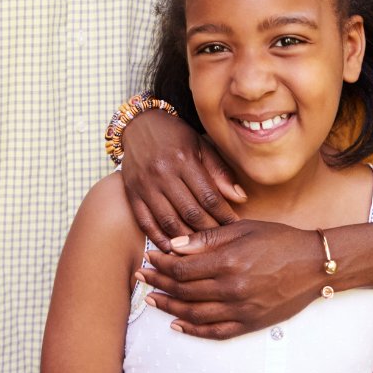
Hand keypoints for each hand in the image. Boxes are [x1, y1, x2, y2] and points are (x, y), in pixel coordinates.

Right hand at [119, 109, 244, 248]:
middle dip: (210, 231)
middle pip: (191, 213)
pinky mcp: (131, 192)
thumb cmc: (175, 135)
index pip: (209, 197)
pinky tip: (172, 247)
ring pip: (169, 222)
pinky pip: (145, 222)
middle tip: (221, 242)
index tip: (235, 227)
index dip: (225, 216)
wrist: (138, 123)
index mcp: (184, 159)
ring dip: (187, 240)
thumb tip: (241, 198)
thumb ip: (220, 171)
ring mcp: (145, 184)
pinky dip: (159, 238)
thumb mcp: (200, 145)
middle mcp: (163, 172)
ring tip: (201, 249)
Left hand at [135, 219, 322, 338]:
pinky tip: (177, 325)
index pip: (182, 269)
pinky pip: (216, 332)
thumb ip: (206, 239)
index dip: (161, 265)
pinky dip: (194, 331)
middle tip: (140, 277)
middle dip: (158, 284)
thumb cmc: (277, 239)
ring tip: (151, 300)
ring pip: (195, 314)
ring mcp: (241, 310)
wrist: (313, 265)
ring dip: (169, 308)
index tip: (148, 258)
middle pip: (184, 291)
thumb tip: (173, 245)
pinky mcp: (251, 324)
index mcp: (228, 261)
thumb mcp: (241, 229)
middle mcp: (232, 289)